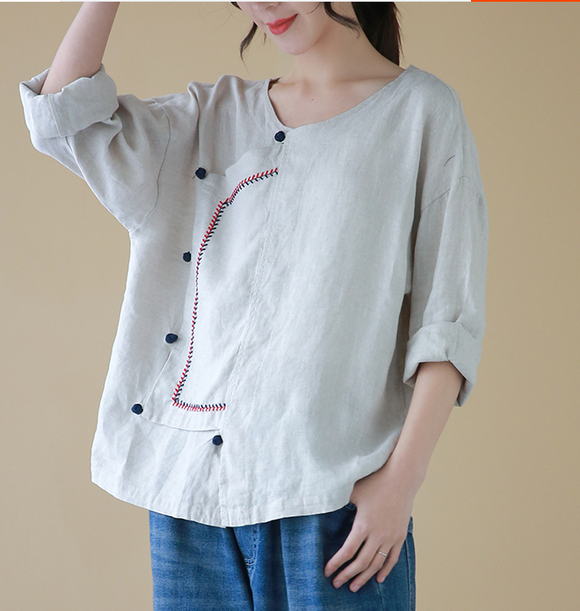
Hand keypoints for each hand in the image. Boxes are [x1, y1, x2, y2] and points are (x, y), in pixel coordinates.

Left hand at [323, 462, 416, 591]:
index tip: (327, 572)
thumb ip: (341, 502)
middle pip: (361, 563)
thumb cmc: (375, 482)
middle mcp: (377, 535)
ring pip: (376, 564)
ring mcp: (390, 537)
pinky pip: (392, 558)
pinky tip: (378, 579)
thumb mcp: (354, 492)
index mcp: (363, 525)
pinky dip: (385, 570)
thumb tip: (325, 505)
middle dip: (347, 576)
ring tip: (355, 587)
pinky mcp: (400, 536)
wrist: (401, 479)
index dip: (336, 564)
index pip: (347, 552)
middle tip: (337, 584)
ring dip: (364, 577)